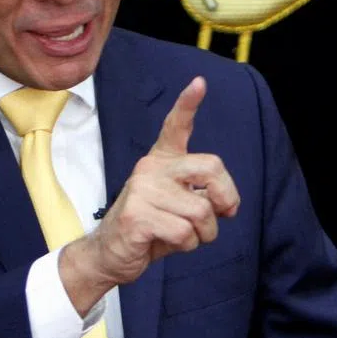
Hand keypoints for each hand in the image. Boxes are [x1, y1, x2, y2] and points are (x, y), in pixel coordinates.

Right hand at [59, 76, 239, 313]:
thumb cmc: (150, 229)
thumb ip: (200, 196)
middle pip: (210, 167)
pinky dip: (187, 245)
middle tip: (224, 214)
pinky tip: (169, 244)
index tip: (200, 83)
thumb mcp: (177, 206)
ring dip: (205, 233)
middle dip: (226, 196)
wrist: (109, 254)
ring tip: (187, 236)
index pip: (175, 126)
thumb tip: (228, 203)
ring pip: (202, 210)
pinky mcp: (137, 215)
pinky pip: (185, 231)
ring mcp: (142, 190)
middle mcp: (150, 168)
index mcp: (160, 161)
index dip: (188, 104)